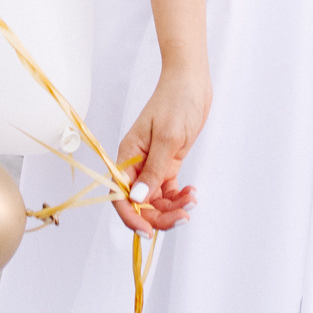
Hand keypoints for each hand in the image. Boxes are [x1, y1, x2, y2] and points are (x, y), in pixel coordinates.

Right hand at [113, 63, 210, 236]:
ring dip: (172, 207)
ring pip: (156, 199)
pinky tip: (191, 194)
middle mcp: (137, 163)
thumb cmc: (176, 101)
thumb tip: (137, 198)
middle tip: (183, 217)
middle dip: (159, 216)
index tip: (147, 231)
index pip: (120, 194)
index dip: (131, 216)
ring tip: (192, 201)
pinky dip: (179, 197)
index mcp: (128, 155)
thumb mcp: (167, 137)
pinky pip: (168, 190)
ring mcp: (153, 164)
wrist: (191, 81)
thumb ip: (153, 171)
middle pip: (140, 202)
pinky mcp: (168, 162)